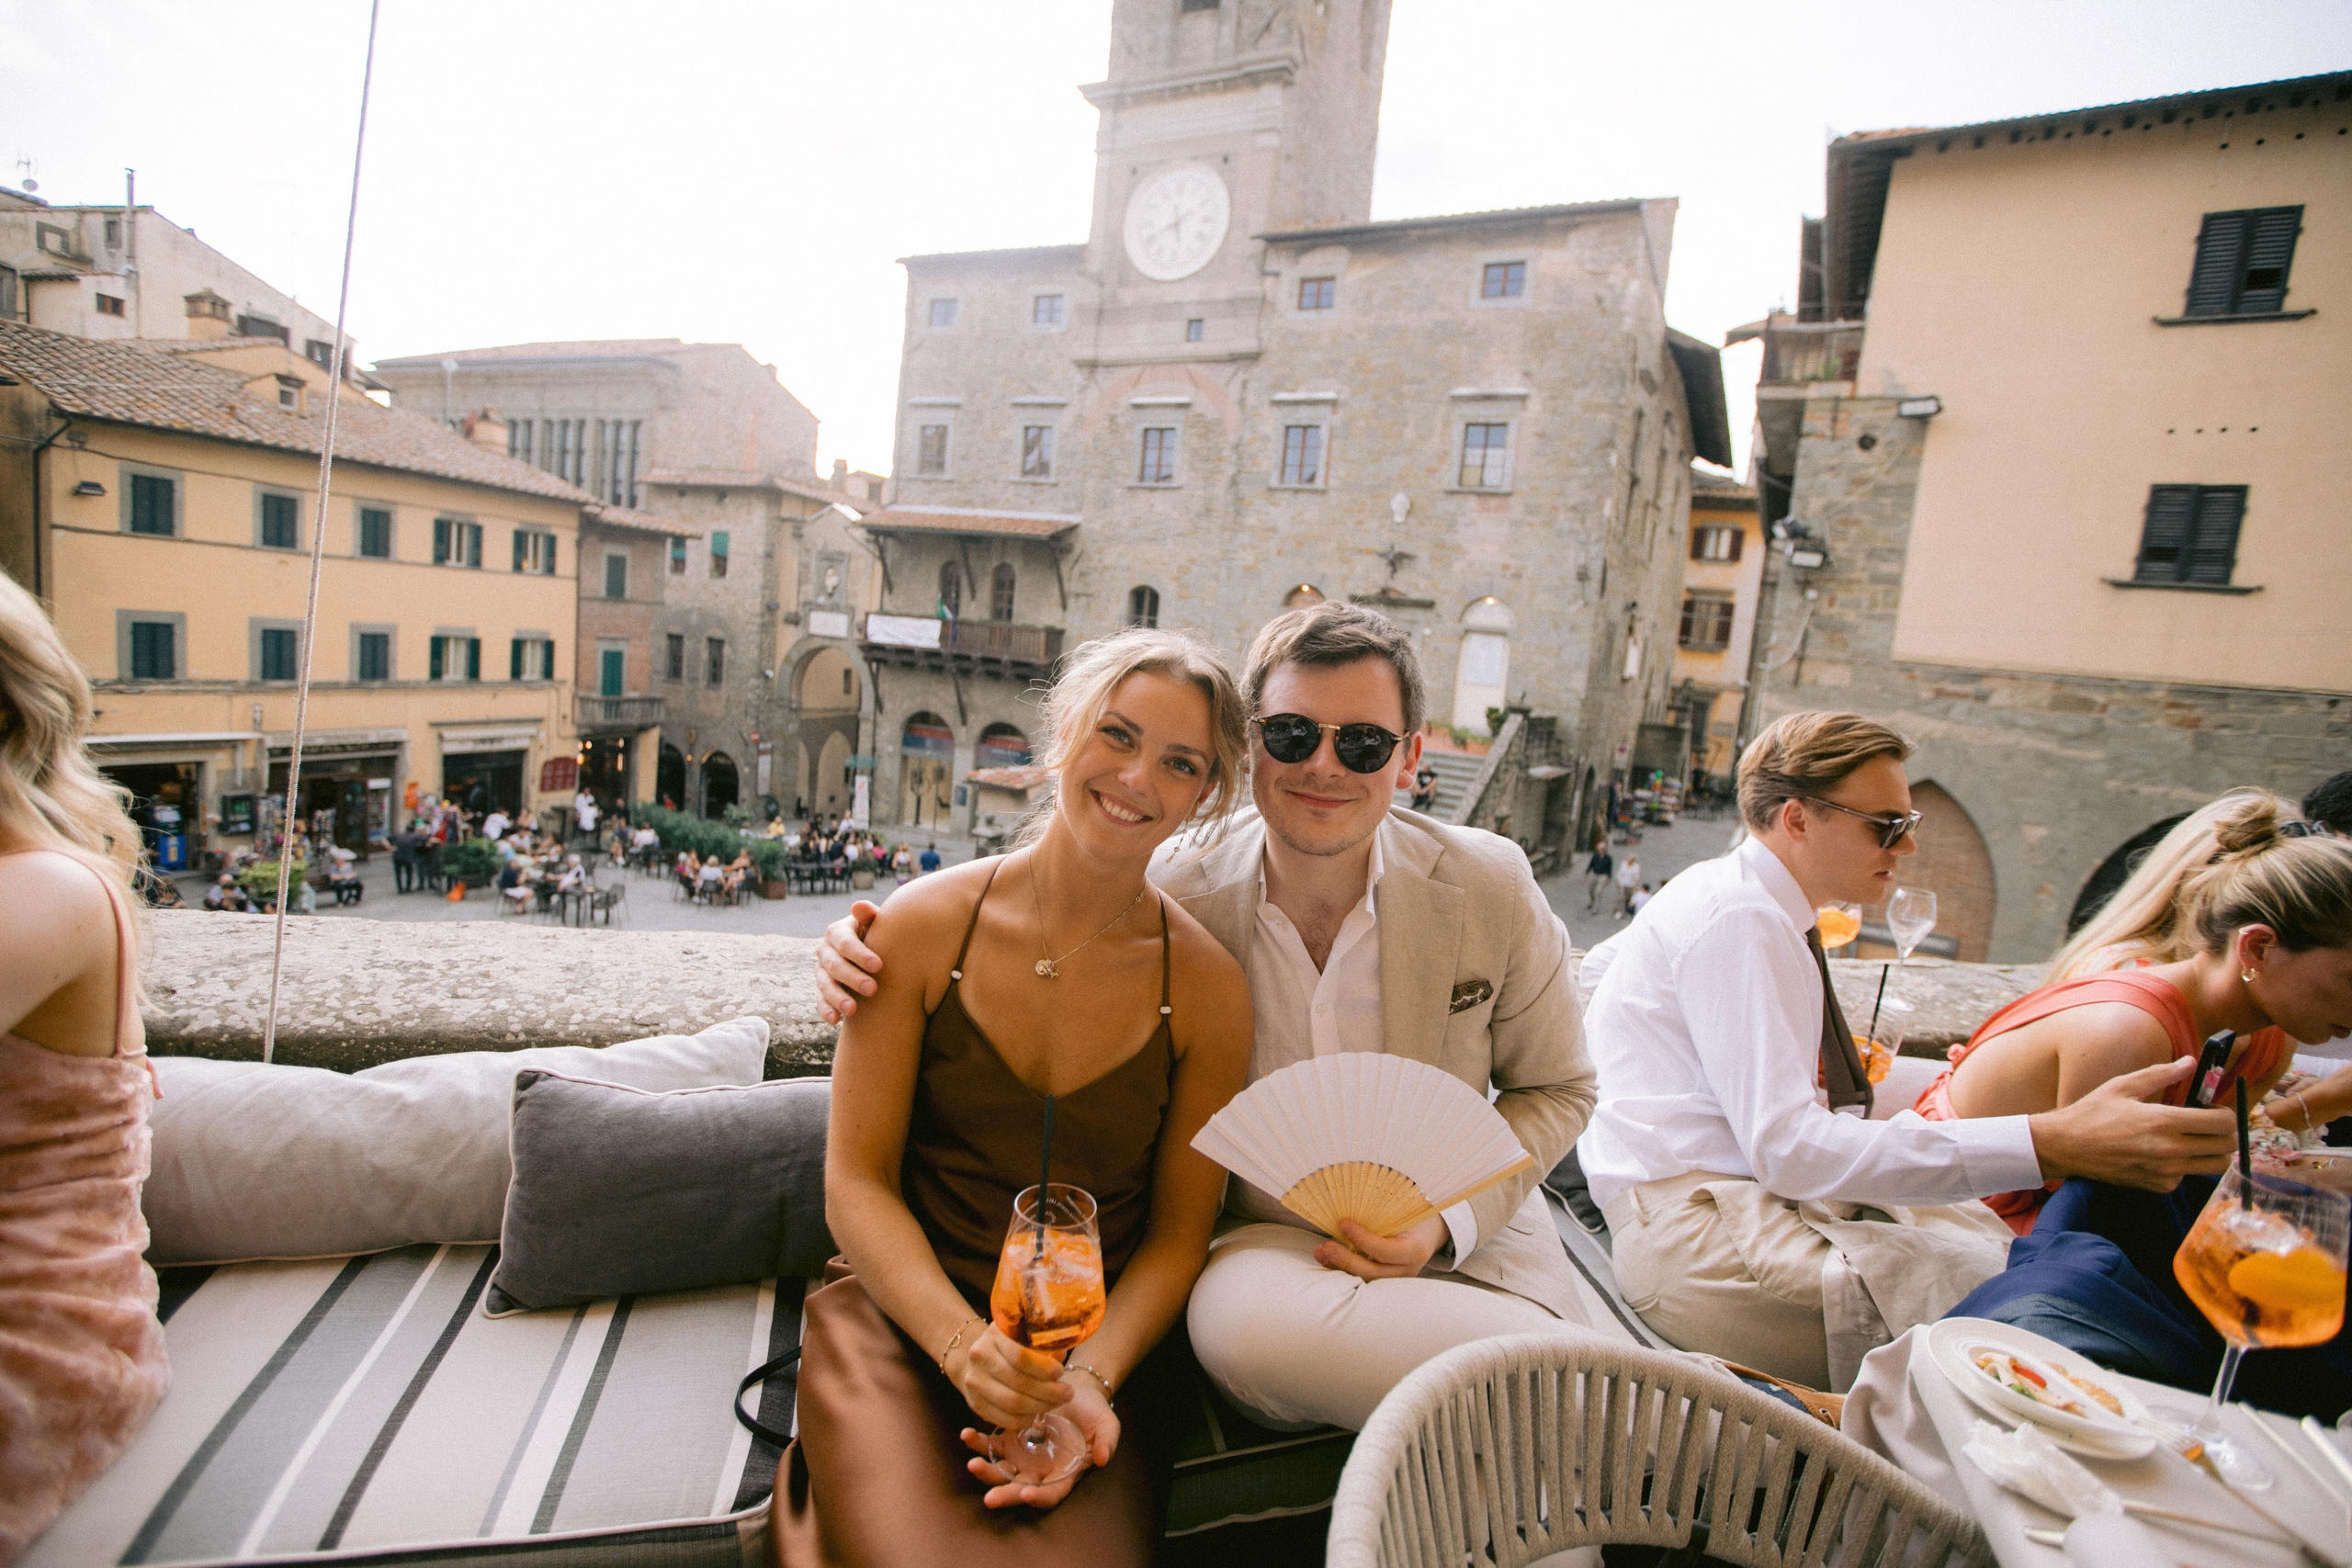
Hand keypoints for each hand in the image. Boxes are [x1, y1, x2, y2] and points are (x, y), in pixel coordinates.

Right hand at [813, 901, 883, 1022]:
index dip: (859, 954)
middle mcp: (825, 951)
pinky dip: (826, 1010)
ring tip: (853, 1010)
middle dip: (852, 978)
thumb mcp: (876, 923)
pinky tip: (836, 1020)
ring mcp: (821, 971)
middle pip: (834, 965)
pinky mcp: (822, 989)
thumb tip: (859, 906)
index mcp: (837, 932)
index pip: (844, 942)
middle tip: (872, 989)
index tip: (878, 966)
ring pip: (825, 984)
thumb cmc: (878, 934)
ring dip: (837, 997)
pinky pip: (820, 1000)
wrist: (874, 954)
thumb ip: (869, 915)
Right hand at [950, 1322, 1071, 1430]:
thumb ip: (1043, 1345)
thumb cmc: (1010, 1345)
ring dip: (1040, 1407)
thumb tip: (1059, 1356)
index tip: (1060, 1372)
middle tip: (1068, 1393)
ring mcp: (974, 1381)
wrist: (979, 1359)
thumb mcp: (1024, 1336)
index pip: (1021, 1356)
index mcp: (994, 1335)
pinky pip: (1003, 1419)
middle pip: (1018, 1382)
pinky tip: (1036, 1414)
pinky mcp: (975, 1403)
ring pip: (1012, 1403)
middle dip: (1049, 1391)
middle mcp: (980, 1357)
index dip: (1044, 1368)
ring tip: (1056, 1403)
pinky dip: (1024, 1420)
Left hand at [959, 1374, 1118, 1508]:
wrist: (1075, 1390)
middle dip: (1005, 1495)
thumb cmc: (1094, 1412)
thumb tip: (1101, 1459)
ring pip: (1000, 1470)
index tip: (1029, 1494)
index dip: (1040, 1497)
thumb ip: (1107, 1442)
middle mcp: (1039, 1471)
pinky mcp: (1008, 1439)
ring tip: (972, 1463)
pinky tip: (967, 1435)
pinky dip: (977, 1442)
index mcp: (1064, 1473)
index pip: (1051, 1493)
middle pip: (1020, 1489)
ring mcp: (1021, 1457)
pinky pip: (990, 1445)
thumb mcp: (1107, 1424)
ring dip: (986, 1470)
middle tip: (990, 1498)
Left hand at [1313, 1212, 1447, 1280]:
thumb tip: (1351, 1196)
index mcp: (1415, 1250)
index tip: (1344, 1225)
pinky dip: (1341, 1269)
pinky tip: (1326, 1258)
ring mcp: (1395, 1279)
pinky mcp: (1383, 1282)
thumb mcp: (1407, 1211)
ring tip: (1321, 1251)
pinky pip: (1360, 1279)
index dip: (1363, 1240)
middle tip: (1326, 1247)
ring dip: (1339, 1267)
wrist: (1427, 1234)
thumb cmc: (1414, 1217)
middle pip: (1372, 1272)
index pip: (1386, 1251)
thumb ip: (1384, 1211)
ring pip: (1363, 1279)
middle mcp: (1406, 1270)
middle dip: (1346, 1261)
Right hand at [2029, 1057, 2238, 1189]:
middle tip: (2208, 1124)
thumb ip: (2162, 1074)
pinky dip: (2184, 1165)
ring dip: (2211, 1152)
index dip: (2226, 1114)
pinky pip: (2188, 1176)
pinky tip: (2164, 1153)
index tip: (2212, 1109)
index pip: (2223, 1123)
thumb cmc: (2092, 1112)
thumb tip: (2190, 1062)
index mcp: (2164, 1121)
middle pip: (2227, 1148)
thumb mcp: (2124, 1085)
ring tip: (2192, 1139)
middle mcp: (2169, 1150)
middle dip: (2226, 1134)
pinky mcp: (2158, 1186)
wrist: (2066, 1147)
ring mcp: (2165, 1172)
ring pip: (2215, 1166)